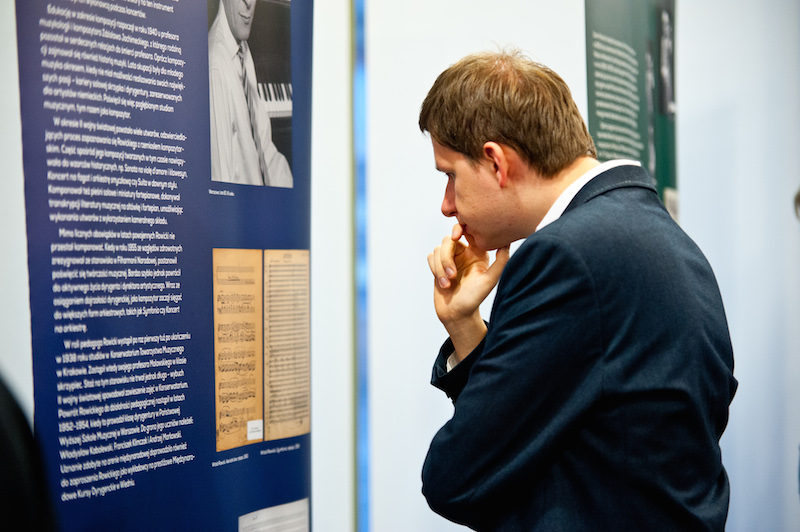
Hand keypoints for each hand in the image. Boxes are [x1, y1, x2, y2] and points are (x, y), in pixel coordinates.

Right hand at [427, 224, 509, 359]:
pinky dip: (435, 270)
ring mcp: (450, 259)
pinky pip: (431, 257)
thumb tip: (507, 241)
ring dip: (440, 267)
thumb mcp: (490, 280)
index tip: (456, 236)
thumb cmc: (475, 298)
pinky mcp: (438, 266)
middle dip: (446, 257)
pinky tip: (443, 284)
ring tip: (448, 284)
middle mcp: (464, 253)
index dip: (460, 228)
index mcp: (478, 252)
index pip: (468, 230)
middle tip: (453, 275)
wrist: (457, 314)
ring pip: (438, 249)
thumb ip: (501, 261)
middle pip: (448, 239)